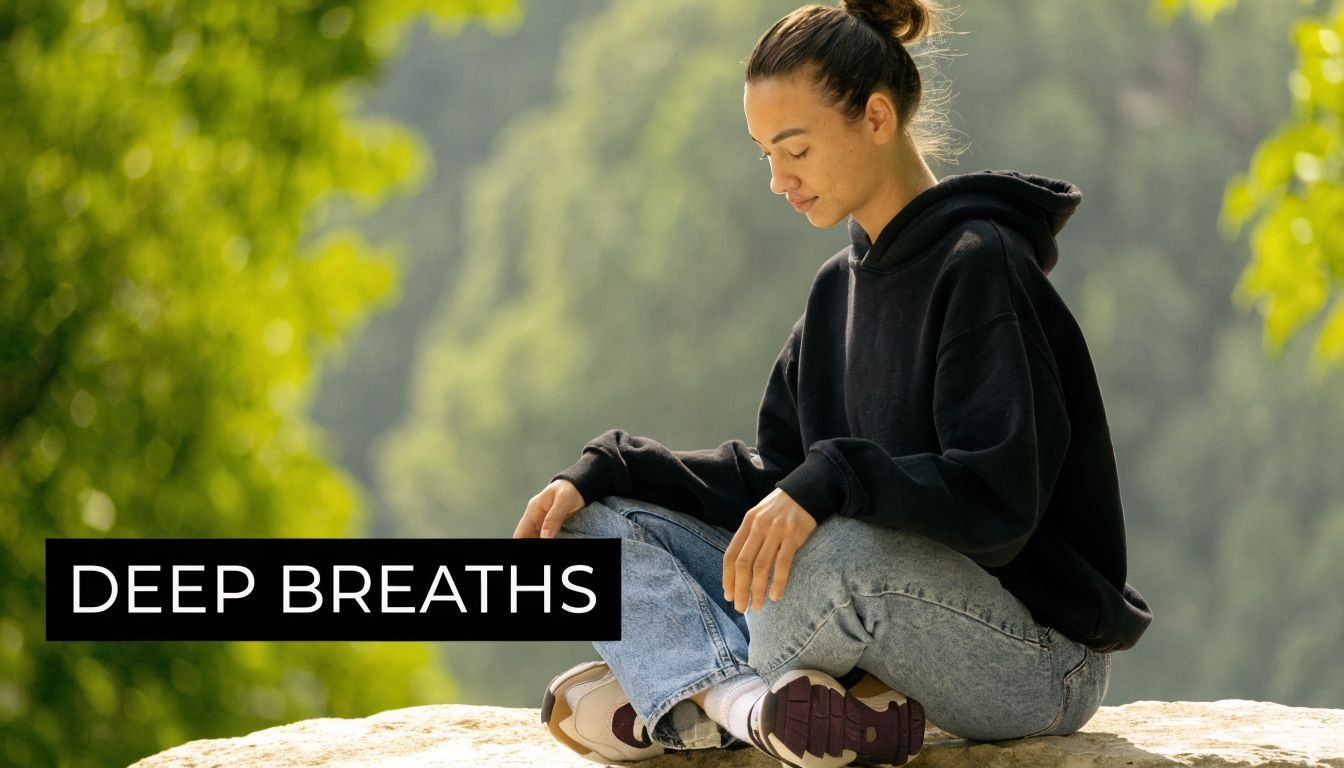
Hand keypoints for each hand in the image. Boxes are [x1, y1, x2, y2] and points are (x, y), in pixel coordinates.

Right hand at [514, 479, 585, 538]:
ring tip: (555, 540)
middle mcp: (536, 518)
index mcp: (533, 510)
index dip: (520, 543)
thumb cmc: (570, 489)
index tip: (527, 549)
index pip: (520, 533)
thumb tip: (546, 537)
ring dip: (542, 542)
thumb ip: (553, 519)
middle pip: (528, 537)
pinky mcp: (552, 527)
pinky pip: (547, 538)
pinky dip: (549, 540)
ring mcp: (544, 524)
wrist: (580, 486)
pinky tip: (557, 540)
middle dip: (533, 545)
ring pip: (537, 538)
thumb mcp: (563, 501)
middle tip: (548, 542)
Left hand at [722, 488, 816, 612]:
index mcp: (748, 523)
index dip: (727, 578)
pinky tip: (775, 596)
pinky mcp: (794, 535)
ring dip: (757, 590)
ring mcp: (776, 531)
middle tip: (741, 608)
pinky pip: (783, 563)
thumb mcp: (760, 515)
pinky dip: (777, 582)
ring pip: (761, 567)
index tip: (728, 595)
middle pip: (743, 564)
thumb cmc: (782, 508)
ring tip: (757, 606)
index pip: (730, 555)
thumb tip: (739, 566)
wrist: (808, 490)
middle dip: (740, 589)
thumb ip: (750, 536)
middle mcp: (759, 527)